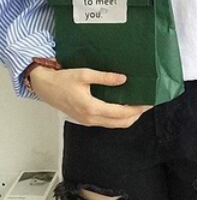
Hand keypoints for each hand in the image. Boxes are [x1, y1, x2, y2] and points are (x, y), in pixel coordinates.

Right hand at [30, 66, 153, 127]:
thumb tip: (123, 79)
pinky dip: (118, 117)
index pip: (120, 113)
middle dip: (136, 115)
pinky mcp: (86, 119)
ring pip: (114, 124)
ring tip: (138, 105)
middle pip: (120, 123)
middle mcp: (91, 118)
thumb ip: (105, 77)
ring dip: (128, 117)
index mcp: (91, 108)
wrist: (45, 87)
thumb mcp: (85, 74)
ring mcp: (88, 121)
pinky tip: (123, 106)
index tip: (147, 103)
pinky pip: (107, 122)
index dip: (136, 109)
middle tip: (147, 104)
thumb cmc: (62, 80)